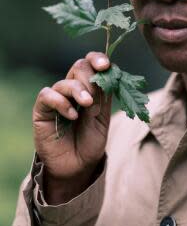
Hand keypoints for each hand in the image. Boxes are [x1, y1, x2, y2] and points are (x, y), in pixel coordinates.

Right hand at [32, 52, 111, 202]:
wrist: (77, 166)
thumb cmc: (91, 141)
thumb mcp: (102, 119)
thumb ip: (103, 98)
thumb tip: (106, 76)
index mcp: (90, 86)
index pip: (92, 63)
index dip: (98, 59)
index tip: (106, 65)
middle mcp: (73, 88)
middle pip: (79, 67)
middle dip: (90, 78)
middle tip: (95, 97)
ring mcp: (57, 98)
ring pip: (65, 82)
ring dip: (78, 90)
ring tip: (88, 104)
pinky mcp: (42, 110)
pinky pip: (48, 95)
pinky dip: (61, 102)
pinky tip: (72, 115)